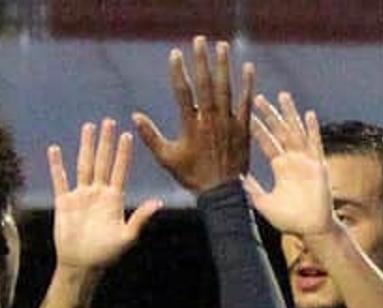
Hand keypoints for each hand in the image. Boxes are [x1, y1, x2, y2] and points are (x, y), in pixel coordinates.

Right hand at [49, 119, 162, 272]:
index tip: (128, 134)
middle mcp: (98, 193)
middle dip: (106, 142)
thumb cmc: (106, 253)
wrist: (82, 264)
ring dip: (86, 146)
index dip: (123, 152)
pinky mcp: (65, 202)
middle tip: (109, 121)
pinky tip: (55, 149)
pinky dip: (56, 165)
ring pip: (84, 165)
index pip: (119, 169)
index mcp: (114, 199)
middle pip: (102, 161)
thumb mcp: (127, 236)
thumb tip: (158, 203)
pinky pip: (60, 179)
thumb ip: (140, 218)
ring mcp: (81, 195)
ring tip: (88, 127)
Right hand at [132, 36, 254, 192]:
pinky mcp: (243, 128)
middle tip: (199, 40)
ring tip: (222, 46)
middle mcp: (210, 120)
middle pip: (205, 84)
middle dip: (201, 61)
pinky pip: (245, 103)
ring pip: (226, 88)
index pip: (182, 92)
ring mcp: (228, 123)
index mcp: (190, 125)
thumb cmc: (193, 177)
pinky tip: (248, 68)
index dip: (178, 72)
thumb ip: (151, 136)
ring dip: (224, 66)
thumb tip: (135, 116)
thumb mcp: (167, 158)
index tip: (175, 53)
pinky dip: (248, 85)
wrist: (223, 193)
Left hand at [243, 91, 334, 238]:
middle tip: (258, 97)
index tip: (246, 113)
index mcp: (281, 167)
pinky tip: (309, 114)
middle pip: (280, 131)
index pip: (267, 142)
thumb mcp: (263, 202)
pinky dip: (313, 130)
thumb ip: (251, 189)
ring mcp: (307, 161)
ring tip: (283, 96)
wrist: (311, 229)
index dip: (258, 128)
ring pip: (297, 131)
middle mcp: (293, 160)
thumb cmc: (289, 219)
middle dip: (270, 114)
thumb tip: (233, 179)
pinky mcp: (318, 166)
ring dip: (290, 114)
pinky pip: (315, 144)